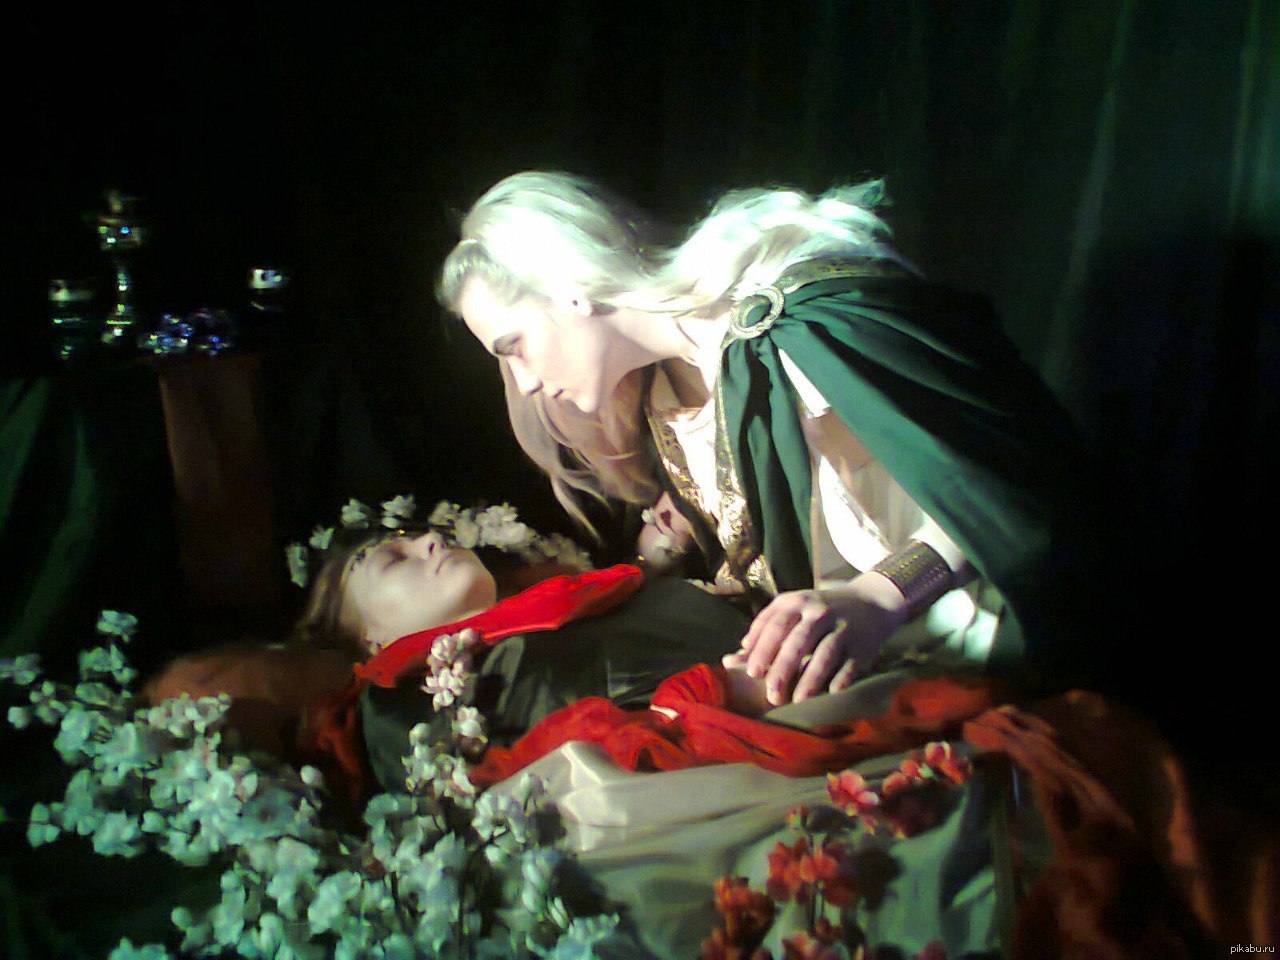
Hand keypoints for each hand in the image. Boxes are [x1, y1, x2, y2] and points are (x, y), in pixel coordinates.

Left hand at [722, 573, 907, 705]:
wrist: (870, 602)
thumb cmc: (819, 613)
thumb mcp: (793, 612)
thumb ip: (764, 634)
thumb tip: (730, 660)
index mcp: (797, 602)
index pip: (775, 625)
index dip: (762, 649)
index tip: (752, 673)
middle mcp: (819, 612)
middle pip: (797, 642)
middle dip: (783, 669)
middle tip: (771, 693)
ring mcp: (843, 627)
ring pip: (825, 654)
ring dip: (811, 679)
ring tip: (798, 700)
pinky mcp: (863, 644)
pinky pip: (851, 663)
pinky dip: (842, 678)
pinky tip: (831, 692)